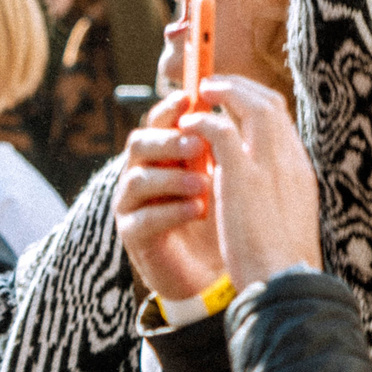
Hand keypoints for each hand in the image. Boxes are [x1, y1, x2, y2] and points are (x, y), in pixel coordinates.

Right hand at [117, 91, 228, 301]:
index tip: (191, 98)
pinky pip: (142, 218)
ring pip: (137, 178)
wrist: (219, 273)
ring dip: (172, 177)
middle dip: (168, 140)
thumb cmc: (224, 217)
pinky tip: (196, 211)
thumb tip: (239, 102)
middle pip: (140, 143)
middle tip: (198, 143)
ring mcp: (133, 205)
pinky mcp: (133, 236)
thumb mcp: (228, 175)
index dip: (171, 108)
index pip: (160, 122)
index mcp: (165, 153)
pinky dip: (171, 212)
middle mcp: (143, 173)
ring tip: (203, 185)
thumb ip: (225, 143)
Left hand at [178, 77, 323, 286]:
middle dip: (240, 87)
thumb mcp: (285, 219)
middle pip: (270, 102)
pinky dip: (203, 121)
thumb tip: (254, 185)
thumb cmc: (281, 262)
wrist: (284, 283)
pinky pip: (220, 129)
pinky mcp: (243, 176)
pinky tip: (187, 126)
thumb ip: (272, 194)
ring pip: (250, 104)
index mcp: (300, 170)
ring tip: (199, 92)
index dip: (255, 103)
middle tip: (213, 85)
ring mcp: (269, 164)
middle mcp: (290, 159)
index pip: (282, 120)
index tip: (234, 103)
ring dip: (223, 92)